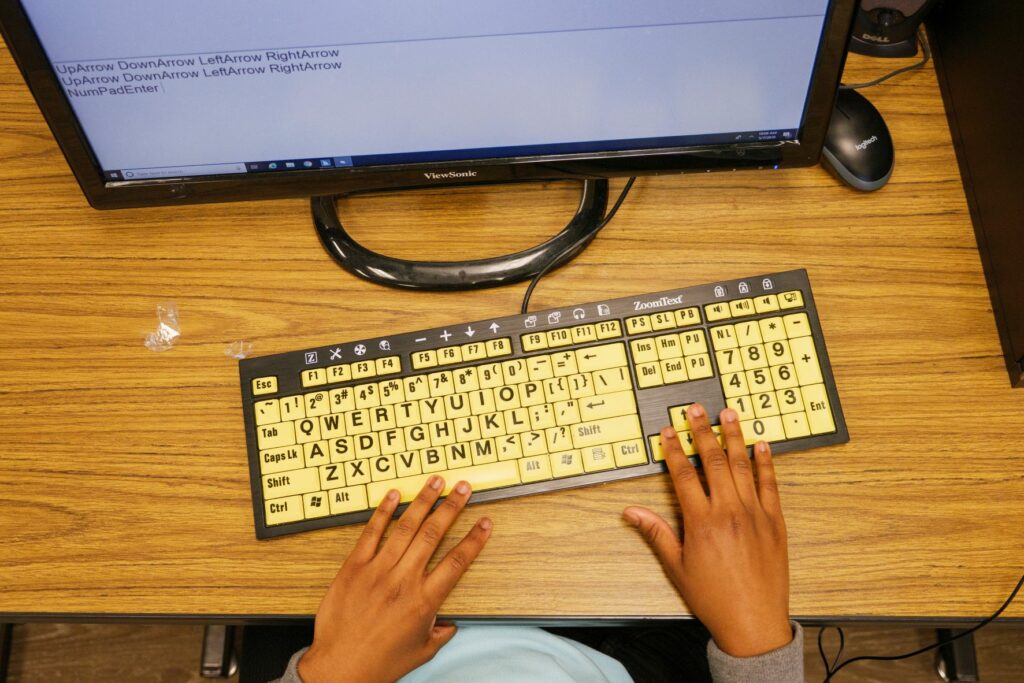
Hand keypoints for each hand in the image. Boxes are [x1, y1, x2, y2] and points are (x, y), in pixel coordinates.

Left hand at [298, 477, 492, 682]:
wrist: (340, 667)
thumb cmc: (379, 663)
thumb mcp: (421, 651)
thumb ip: (440, 633)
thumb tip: (451, 623)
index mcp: (424, 601)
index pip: (456, 562)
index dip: (473, 540)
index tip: (485, 523)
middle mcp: (404, 581)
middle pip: (433, 535)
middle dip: (451, 508)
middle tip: (463, 488)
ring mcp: (378, 571)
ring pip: (406, 528)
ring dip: (423, 502)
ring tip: (435, 482)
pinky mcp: (354, 568)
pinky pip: (371, 534)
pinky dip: (383, 512)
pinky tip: (394, 496)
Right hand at [623, 403, 790, 657]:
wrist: (753, 622)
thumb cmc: (713, 598)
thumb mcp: (676, 567)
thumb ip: (655, 533)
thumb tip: (630, 512)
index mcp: (701, 523)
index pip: (683, 475)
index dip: (674, 451)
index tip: (668, 431)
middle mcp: (729, 512)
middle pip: (713, 462)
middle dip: (703, 432)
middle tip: (696, 409)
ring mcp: (755, 515)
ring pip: (743, 466)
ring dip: (735, 437)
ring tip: (729, 414)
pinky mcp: (775, 522)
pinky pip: (770, 485)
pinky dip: (766, 463)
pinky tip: (761, 446)